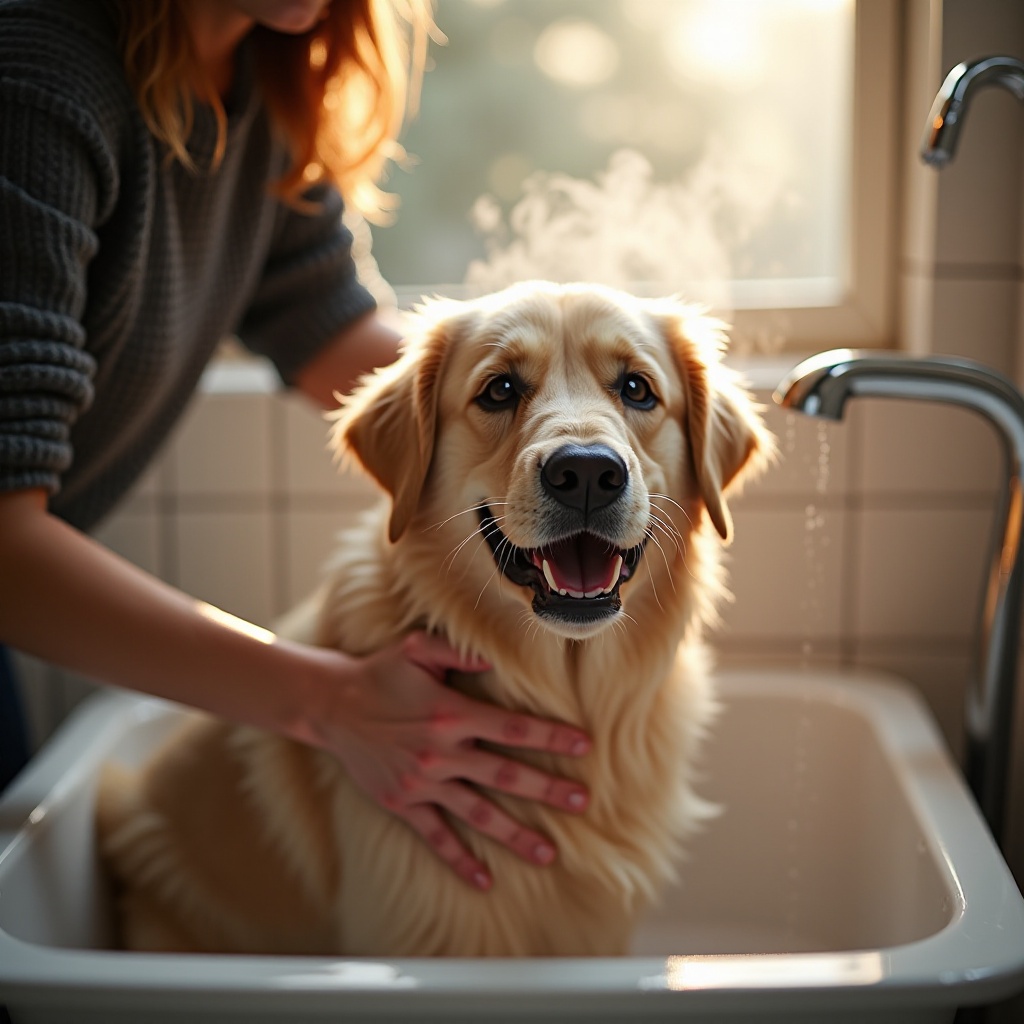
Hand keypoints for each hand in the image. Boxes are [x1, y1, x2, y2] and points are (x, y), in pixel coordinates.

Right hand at [307, 632, 590, 889]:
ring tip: (549, 852)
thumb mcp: (417, 649)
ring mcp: (423, 783)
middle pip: (506, 775)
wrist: (332, 706)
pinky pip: (436, 837)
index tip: (584, 745)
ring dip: (515, 833)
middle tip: (582, 801)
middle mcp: (441, 752)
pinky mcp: (404, 803)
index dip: (551, 736)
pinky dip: (459, 860)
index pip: (514, 728)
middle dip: (547, 788)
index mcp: (451, 714)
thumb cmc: (380, 673)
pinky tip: (484, 881)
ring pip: (478, 813)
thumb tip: (498, 657)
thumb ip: (459, 652)